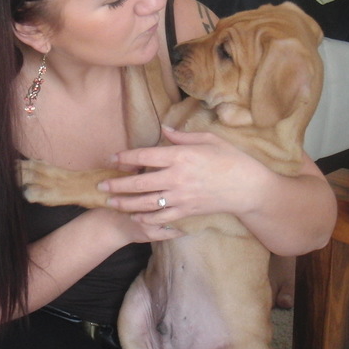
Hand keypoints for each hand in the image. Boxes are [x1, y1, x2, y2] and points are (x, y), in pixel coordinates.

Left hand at [98, 126, 266, 226]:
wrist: (248, 188)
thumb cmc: (231, 159)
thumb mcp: (209, 139)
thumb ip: (183, 136)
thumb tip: (164, 130)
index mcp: (181, 156)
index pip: (145, 156)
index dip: (125, 157)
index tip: (112, 158)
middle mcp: (177, 177)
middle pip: (139, 182)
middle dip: (117, 185)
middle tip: (101, 186)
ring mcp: (181, 197)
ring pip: (145, 203)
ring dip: (125, 203)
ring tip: (111, 203)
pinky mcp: (187, 211)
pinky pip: (160, 217)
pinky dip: (145, 218)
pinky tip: (135, 216)